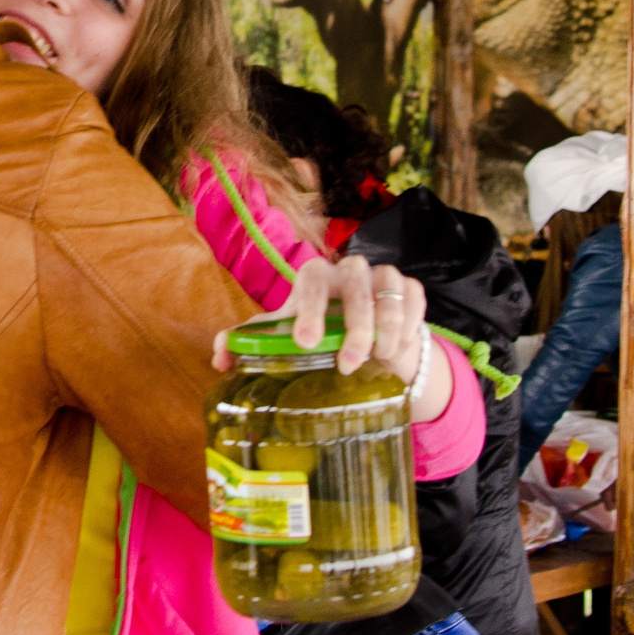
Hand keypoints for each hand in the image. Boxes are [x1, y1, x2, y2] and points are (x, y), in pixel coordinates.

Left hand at [218, 256, 434, 388]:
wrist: (365, 341)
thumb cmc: (320, 335)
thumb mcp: (284, 338)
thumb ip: (251, 344)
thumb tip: (220, 360)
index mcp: (313, 279)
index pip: (310, 282)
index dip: (309, 310)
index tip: (305, 343)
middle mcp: (348, 271)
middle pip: (354, 286)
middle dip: (354, 326)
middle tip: (347, 363)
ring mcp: (381, 275)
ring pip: (387, 292)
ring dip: (385, 327)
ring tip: (378, 359)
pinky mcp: (409, 287)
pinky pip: (413, 297)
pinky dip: (409, 323)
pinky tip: (398, 348)